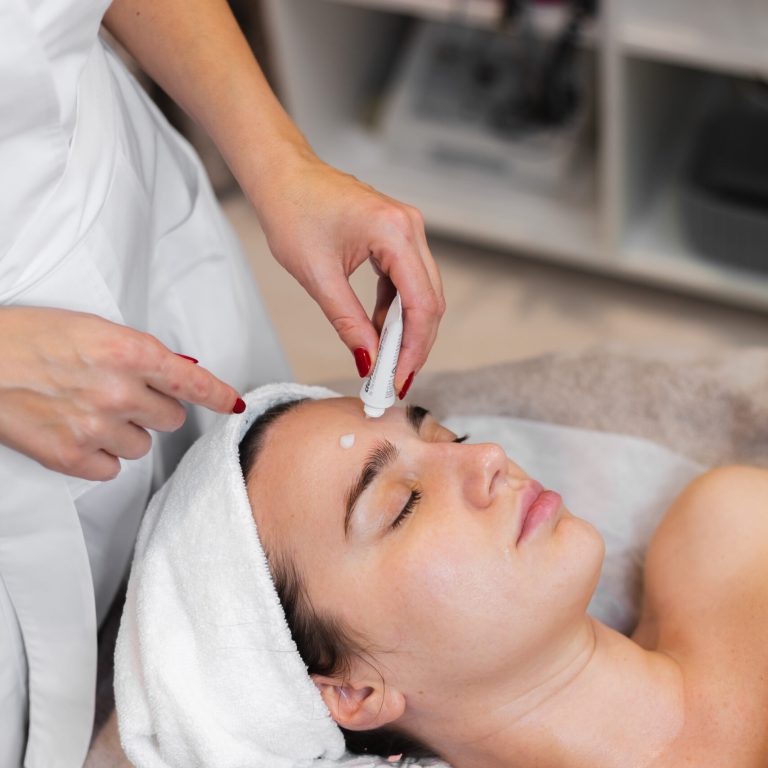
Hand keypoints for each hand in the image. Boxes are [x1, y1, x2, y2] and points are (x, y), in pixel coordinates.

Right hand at [0, 307, 242, 479]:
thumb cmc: (29, 338)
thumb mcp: (94, 329)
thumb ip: (142, 354)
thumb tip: (182, 374)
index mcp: (128, 352)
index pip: (192, 383)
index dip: (218, 396)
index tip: (232, 404)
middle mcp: (118, 391)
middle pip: (171, 418)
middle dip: (153, 408)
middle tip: (120, 395)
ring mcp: (95, 427)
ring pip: (143, 445)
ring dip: (124, 432)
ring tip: (88, 411)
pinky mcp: (71, 457)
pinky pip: (112, 468)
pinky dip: (99, 455)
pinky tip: (76, 433)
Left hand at [253, 153, 444, 391]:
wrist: (282, 176)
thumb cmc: (292, 211)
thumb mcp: (318, 276)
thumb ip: (348, 322)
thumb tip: (369, 361)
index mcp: (394, 232)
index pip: (422, 303)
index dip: (413, 348)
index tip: (398, 378)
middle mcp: (410, 227)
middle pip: (430, 300)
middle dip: (415, 344)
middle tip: (395, 378)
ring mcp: (407, 229)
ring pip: (422, 292)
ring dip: (407, 330)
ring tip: (387, 362)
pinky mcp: (396, 235)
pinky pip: (406, 281)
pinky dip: (396, 310)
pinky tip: (379, 331)